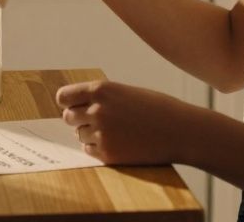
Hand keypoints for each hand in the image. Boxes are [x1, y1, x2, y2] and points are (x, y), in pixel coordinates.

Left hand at [56, 80, 195, 164]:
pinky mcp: (108, 154)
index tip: (72, 106)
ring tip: (116, 131)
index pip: (64, 97)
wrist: (180, 131)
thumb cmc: (156, 109)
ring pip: (79, 135)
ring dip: (90, 134)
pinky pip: (89, 151)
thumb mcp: (126, 93)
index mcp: (101, 90)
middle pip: (68, 117)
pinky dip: (98, 148)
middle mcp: (97, 110)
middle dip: (79, 119)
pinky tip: (118, 143)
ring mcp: (101, 134)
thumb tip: (76, 106)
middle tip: (98, 121)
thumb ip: (101, 98)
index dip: (67, 102)